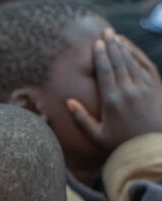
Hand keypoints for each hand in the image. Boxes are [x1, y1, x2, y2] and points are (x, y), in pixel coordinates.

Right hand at [67, 30, 161, 152]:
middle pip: (118, 62)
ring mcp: (143, 88)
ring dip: (123, 47)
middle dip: (112, 46)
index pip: (105, 72)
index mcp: (112, 101)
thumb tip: (68, 102)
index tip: (96, 45)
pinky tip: (130, 49)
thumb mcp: (96, 135)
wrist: (148, 146)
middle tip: (105, 33)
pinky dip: (137, 55)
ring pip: (132, 62)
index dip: (100, 56)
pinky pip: (145, 66)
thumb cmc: (119, 143)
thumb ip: (81, 118)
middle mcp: (128, 91)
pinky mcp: (154, 88)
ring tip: (116, 37)